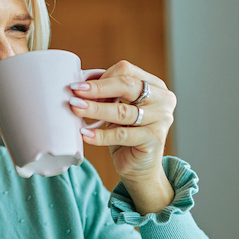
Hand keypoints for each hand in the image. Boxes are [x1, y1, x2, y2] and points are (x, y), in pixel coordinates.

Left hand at [69, 60, 175, 185]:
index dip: (102, 77)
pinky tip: (85, 134)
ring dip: (96, 109)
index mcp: (155, 86)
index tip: (79, 85)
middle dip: (98, 88)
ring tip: (76, 109)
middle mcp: (162, 99)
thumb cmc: (125, 134)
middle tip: (75, 92)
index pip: (127, 71)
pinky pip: (122, 135)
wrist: (140, 167)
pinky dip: (101, 135)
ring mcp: (161, 118)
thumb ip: (107, 94)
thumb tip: (81, 83)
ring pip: (122, 111)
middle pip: (127, 86)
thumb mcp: (118, 109)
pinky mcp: (154, 138)